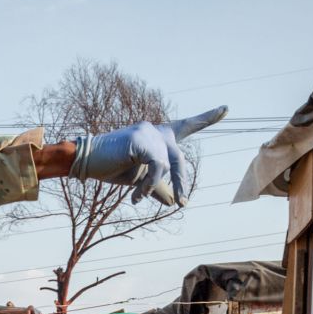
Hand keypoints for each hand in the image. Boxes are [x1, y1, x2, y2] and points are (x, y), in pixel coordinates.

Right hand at [69, 106, 227, 205]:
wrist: (86, 161)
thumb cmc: (110, 167)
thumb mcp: (139, 178)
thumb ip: (158, 186)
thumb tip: (174, 201)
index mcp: (156, 135)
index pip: (186, 126)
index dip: (206, 119)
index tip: (226, 109)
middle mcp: (155, 130)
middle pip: (178, 159)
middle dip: (180, 182)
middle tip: (183, 203)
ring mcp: (148, 132)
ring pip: (167, 165)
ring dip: (156, 186)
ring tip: (138, 197)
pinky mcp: (140, 140)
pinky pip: (156, 167)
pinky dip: (148, 184)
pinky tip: (135, 194)